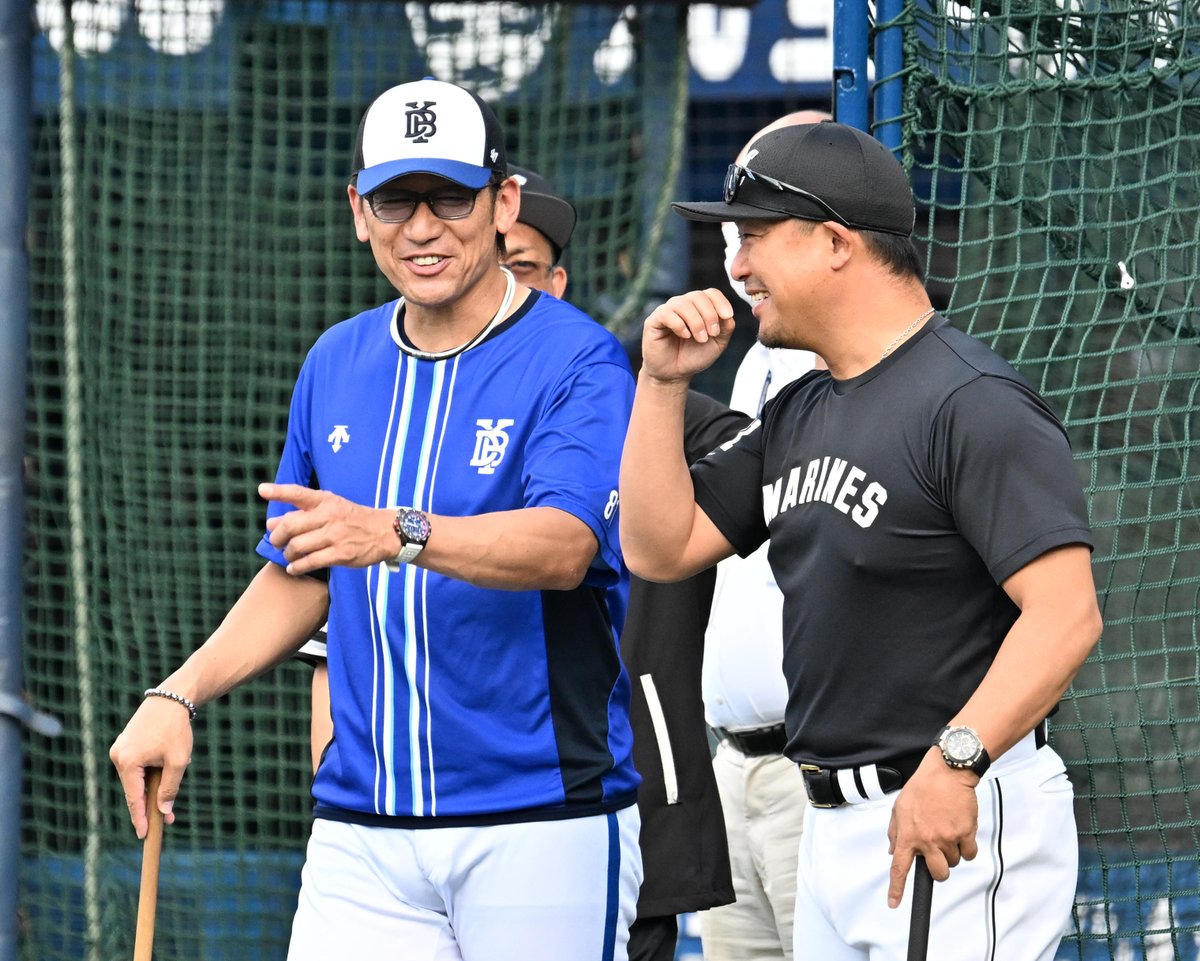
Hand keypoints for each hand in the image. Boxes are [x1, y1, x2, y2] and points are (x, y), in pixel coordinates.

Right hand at [109, 697, 193, 838]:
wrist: (171, 699)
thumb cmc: (175, 729)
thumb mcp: (178, 761)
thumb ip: (170, 788)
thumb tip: (164, 811)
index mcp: (128, 762)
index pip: (133, 798)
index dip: (140, 818)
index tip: (144, 835)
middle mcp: (118, 756)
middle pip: (134, 789)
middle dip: (151, 803)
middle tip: (168, 819)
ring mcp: (119, 749)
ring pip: (137, 777)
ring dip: (154, 783)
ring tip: (176, 773)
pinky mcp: (124, 744)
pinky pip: (137, 765)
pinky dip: (150, 771)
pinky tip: (167, 763)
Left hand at [259, 483, 393, 574]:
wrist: (385, 532)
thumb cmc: (352, 519)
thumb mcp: (331, 508)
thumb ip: (302, 514)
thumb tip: (271, 523)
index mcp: (326, 501)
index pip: (298, 493)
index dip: (279, 491)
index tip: (262, 490)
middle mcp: (329, 516)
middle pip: (291, 525)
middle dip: (277, 536)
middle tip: (276, 542)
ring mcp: (335, 536)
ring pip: (298, 546)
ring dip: (288, 554)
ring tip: (289, 556)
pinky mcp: (341, 554)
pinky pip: (311, 562)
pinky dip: (297, 567)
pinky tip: (294, 568)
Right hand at [640, 289, 734, 383]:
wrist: (675, 374)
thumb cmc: (695, 356)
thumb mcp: (717, 343)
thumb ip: (726, 327)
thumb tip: (728, 315)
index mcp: (698, 307)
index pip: (710, 293)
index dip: (721, 302)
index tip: (727, 317)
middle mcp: (682, 305)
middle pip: (698, 296)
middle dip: (709, 315)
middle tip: (713, 334)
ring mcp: (667, 311)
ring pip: (683, 304)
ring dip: (696, 322)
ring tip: (701, 339)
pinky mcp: (654, 321)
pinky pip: (667, 314)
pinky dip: (679, 325)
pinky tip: (685, 336)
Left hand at [886, 749, 979, 907]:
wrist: (946, 772)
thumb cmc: (922, 787)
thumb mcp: (899, 808)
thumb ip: (895, 832)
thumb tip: (892, 852)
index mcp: (908, 834)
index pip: (899, 867)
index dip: (896, 888)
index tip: (894, 903)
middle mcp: (927, 840)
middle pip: (938, 874)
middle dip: (940, 869)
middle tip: (938, 852)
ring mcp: (947, 838)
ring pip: (954, 862)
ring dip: (952, 853)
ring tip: (947, 830)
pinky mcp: (965, 833)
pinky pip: (970, 853)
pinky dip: (967, 847)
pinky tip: (961, 831)